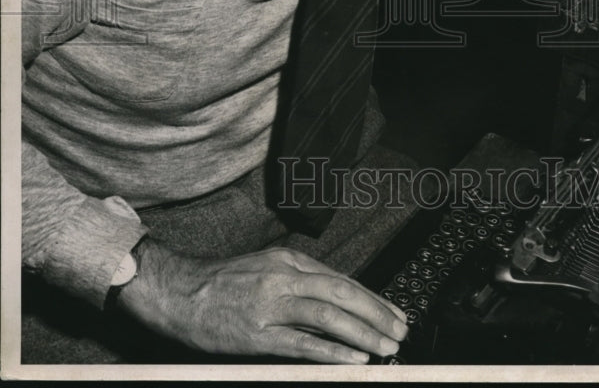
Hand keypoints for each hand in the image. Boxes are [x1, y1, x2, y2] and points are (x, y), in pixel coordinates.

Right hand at [118, 240, 407, 362]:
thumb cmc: (222, 284)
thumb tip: (336, 303)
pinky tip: (354, 358)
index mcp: (288, 260)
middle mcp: (284, 277)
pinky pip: (302, 343)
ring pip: (328, 316)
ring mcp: (271, 305)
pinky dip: (332, 350)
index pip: (340, 279)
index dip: (371, 298)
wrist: (179, 293)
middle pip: (342, 293)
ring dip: (363, 333)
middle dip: (376, 313)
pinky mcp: (257, 334)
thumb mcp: (266, 270)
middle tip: (399, 330)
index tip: (392, 312)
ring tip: (386, 346)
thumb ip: (299, 282)